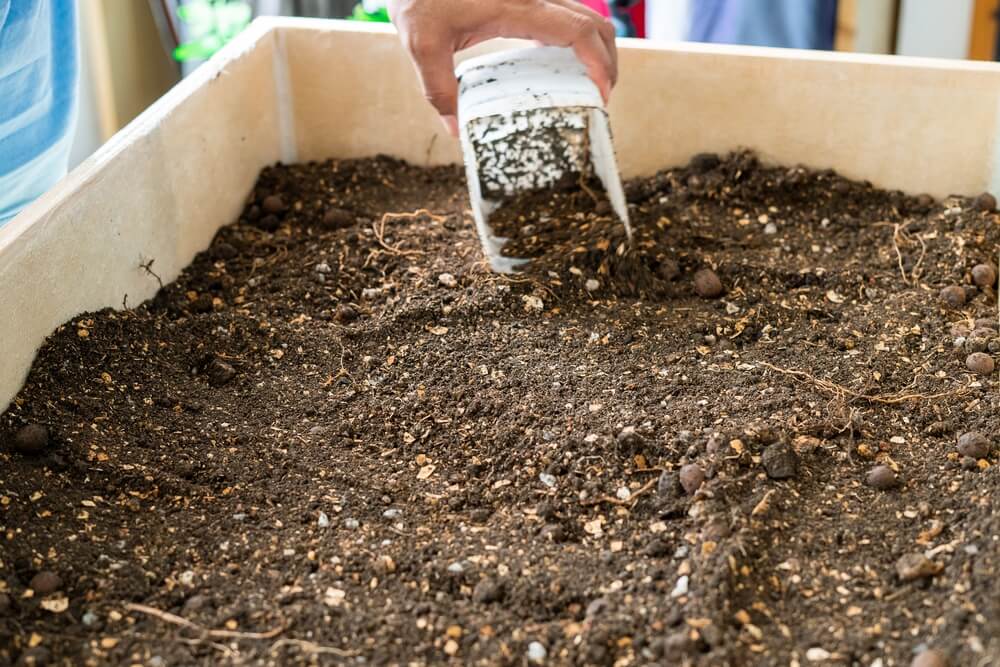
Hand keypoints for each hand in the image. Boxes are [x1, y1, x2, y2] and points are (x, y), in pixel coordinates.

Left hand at [388, 0, 617, 135]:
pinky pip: (565, 15)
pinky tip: (562, 66)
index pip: (576, 31)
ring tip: (590, 85)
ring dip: (597, 49)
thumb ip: (439, 89)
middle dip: (608, 60)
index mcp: (517, 6)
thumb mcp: (423, 45)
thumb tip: (456, 129)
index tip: (602, 93)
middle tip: (603, 97)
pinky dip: (576, 40)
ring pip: (585, 16)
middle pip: (593, 23)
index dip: (598, 62)